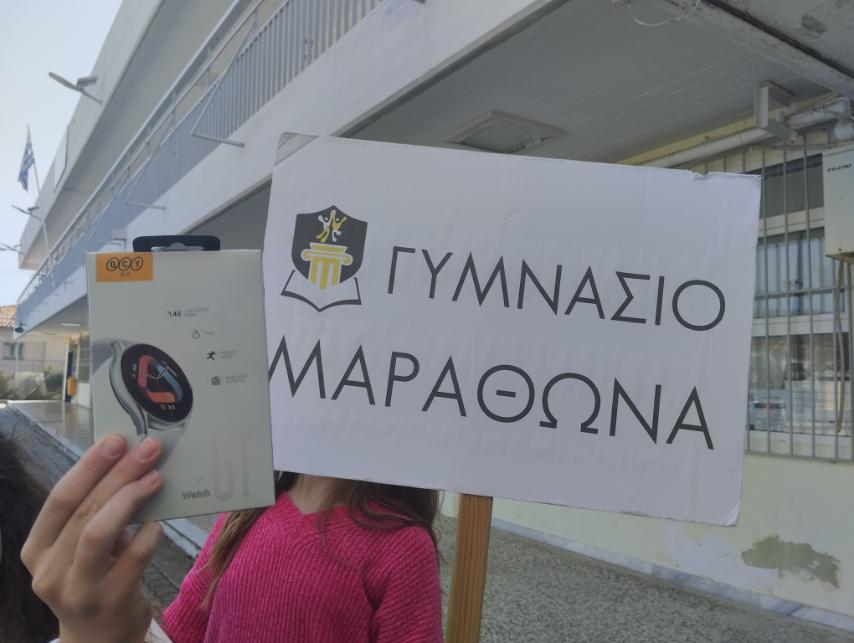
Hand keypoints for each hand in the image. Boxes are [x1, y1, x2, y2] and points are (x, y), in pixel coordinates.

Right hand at [21, 433, 164, 642]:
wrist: (100, 638)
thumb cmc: (94, 577)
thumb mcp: (81, 546)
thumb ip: (95, 510)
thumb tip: (129, 458)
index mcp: (38, 548)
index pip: (60, 498)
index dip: (89, 466)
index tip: (115, 440)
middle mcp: (49, 571)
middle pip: (83, 510)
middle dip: (118, 474)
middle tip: (147, 449)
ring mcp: (77, 590)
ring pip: (98, 533)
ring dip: (130, 498)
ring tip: (155, 478)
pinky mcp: (109, 603)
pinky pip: (132, 559)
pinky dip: (148, 535)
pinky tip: (159, 521)